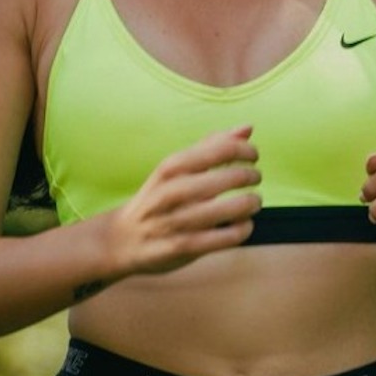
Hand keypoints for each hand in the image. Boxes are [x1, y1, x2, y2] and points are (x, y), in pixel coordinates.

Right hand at [104, 126, 261, 277]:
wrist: (121, 239)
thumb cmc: (157, 197)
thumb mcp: (175, 168)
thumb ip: (211, 147)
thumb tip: (247, 128)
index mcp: (171, 167)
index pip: (222, 149)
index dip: (246, 150)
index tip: (252, 157)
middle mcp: (173, 191)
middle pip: (231, 177)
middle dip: (251, 176)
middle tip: (254, 178)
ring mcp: (177, 220)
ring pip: (233, 208)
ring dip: (251, 203)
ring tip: (252, 202)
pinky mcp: (183, 247)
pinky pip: (227, 237)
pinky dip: (243, 229)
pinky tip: (243, 225)